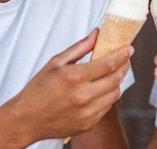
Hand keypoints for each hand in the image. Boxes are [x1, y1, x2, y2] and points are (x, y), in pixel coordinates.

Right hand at [6, 29, 132, 141]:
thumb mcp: (56, 63)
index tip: (129, 48)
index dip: (123, 54)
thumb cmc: (38, 89)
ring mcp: (87, 112)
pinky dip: (108, 96)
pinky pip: (107, 107)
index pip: (109, 63)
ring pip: (115, 94)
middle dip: (124, 66)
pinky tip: (101, 89)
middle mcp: (83, 96)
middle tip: (124, 59)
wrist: (27, 119)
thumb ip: (79, 48)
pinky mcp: (88, 123)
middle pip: (116, 78)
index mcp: (74, 77)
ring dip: (117, 82)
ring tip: (112, 73)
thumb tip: (96, 34)